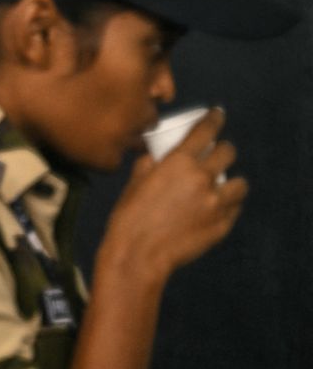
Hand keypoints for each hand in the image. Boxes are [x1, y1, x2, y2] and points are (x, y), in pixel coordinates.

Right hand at [101, 108, 245, 284]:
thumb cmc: (129, 217)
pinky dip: (227, 205)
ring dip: (231, 181)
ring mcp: (216, 203)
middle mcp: (203, 179)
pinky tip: (216, 207)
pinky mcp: (222, 225)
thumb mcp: (133, 183)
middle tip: (217, 153)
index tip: (217, 115)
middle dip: (223, 149)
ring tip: (222, 185)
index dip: (214, 119)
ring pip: (240, 183)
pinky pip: (234, 208)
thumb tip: (155, 156)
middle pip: (228, 153)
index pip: (205, 131)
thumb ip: (148, 165)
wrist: (139, 254)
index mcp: (179, 163)